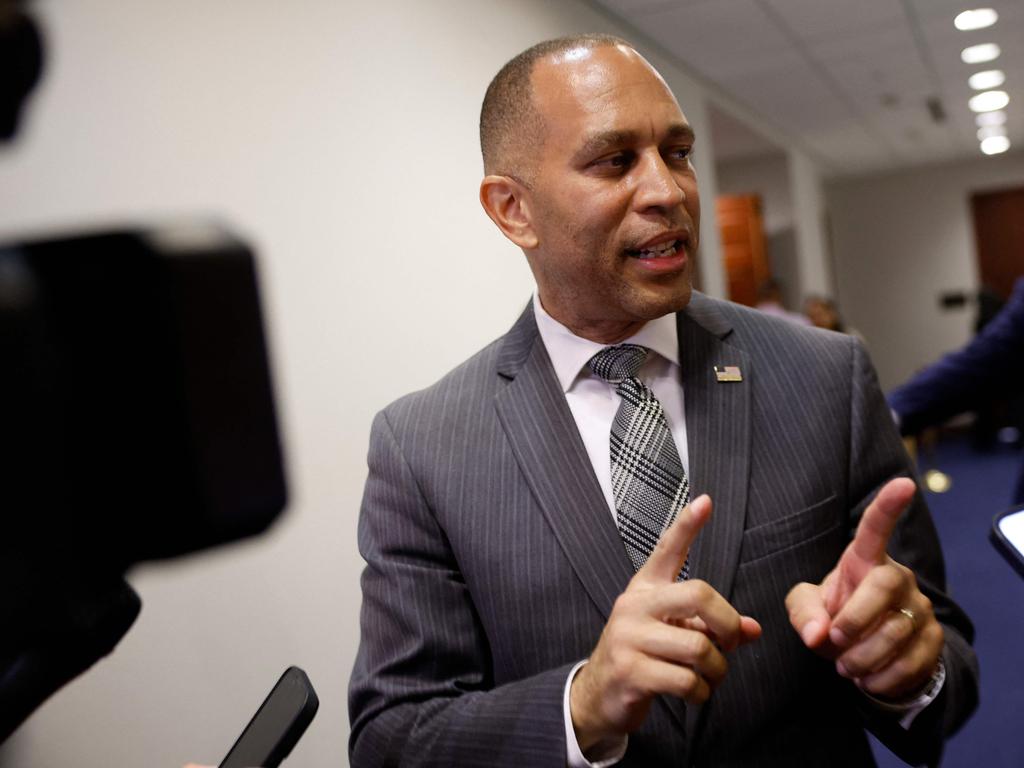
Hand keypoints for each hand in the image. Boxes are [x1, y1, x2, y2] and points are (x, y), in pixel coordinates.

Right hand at [570, 495, 761, 752]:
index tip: (705, 501)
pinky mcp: (631, 671)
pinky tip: (694, 692)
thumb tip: (753, 629)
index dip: (687, 525)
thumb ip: (711, 626)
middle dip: (728, 624)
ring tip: (710, 676)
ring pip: (699, 647)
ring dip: (717, 669)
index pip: (668, 549)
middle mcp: (635, 605)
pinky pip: (686, 680)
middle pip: (698, 594)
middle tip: (731, 643)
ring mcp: (630, 637)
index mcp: (646, 588)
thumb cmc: (643, 656)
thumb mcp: (674, 632)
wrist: (599, 694)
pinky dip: (702, 693)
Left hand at [786, 478, 943, 698]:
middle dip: (855, 618)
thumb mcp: (808, 610)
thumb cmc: (835, 619)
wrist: (868, 658)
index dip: (888, 506)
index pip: (876, 528)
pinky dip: (883, 678)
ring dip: (863, 656)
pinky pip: (911, 661)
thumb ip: (802, 613)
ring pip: (896, 630)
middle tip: (833, 641)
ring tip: (846, 666)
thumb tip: (817, 633)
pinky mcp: (934, 640)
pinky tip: (867, 679)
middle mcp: (898, 577)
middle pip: (884, 586)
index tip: (904, 484)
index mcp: (865, 561)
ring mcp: (921, 607)